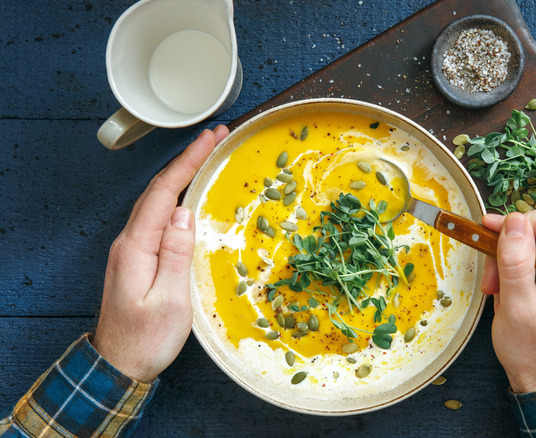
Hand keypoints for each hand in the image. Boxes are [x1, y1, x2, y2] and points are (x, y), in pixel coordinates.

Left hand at [93, 126, 228, 382]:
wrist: (118, 365)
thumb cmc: (146, 339)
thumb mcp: (170, 301)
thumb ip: (175, 254)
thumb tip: (184, 213)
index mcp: (136, 247)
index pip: (163, 192)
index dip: (188, 162)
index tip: (211, 138)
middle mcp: (129, 242)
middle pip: (158, 189)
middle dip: (186, 160)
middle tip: (215, 138)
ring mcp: (130, 249)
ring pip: (157, 201)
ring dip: (181, 175)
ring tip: (206, 157)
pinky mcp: (137, 259)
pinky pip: (157, 217)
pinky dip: (175, 197)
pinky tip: (189, 196)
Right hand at [481, 205, 535, 392]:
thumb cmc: (532, 351)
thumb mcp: (516, 306)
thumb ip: (515, 261)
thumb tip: (513, 220)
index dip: (519, 223)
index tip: (491, 236)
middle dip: (510, 246)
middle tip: (491, 275)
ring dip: (509, 259)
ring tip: (496, 288)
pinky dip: (516, 267)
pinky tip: (507, 288)